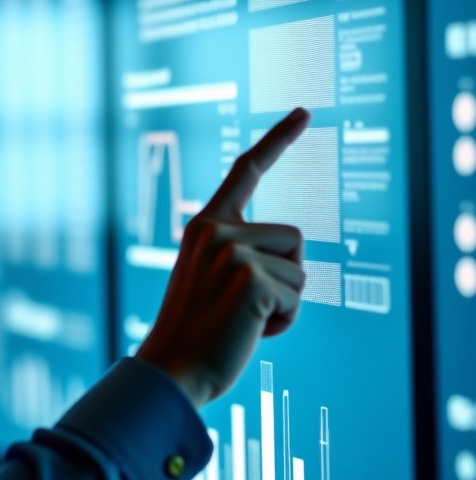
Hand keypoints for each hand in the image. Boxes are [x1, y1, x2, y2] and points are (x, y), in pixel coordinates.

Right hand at [135, 107, 310, 408]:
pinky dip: (285, 322)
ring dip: (286, 302)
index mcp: (205, 224)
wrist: (173, 367)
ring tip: (245, 319)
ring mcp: (231, 249)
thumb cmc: (199, 331)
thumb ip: (242, 253)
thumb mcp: (215, 278)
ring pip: (300, 268)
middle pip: (294, 238)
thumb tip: (289, 256)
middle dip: (286, 278)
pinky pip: (298, 296)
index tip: (305, 111)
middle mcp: (216, 228)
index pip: (246, 170)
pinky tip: (249, 330)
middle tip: (244, 308)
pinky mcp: (250, 276)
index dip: (278, 139)